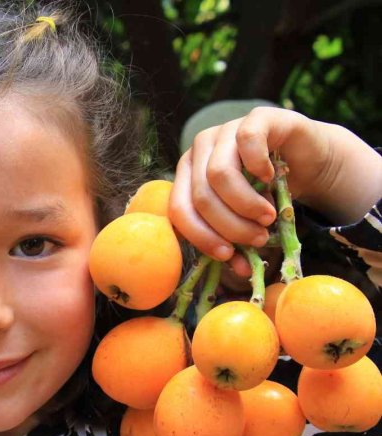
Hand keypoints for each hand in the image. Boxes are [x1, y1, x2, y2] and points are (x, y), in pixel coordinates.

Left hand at [169, 107, 381, 270]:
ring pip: (219, 174)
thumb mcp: (246, 220)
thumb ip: (237, 241)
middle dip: (230, 226)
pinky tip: (271, 178)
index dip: (201, 236)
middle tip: (258, 239)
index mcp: (187, 174)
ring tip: (268, 217)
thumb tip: (239, 270)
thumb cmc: (268, 192)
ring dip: (246, 205)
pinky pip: (247, 141)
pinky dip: (259, 167)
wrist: (306, 159)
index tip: (228, 255)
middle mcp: (200, 150)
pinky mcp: (256, 117)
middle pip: (201, 197)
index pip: (179, 210)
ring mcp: (225, 130)